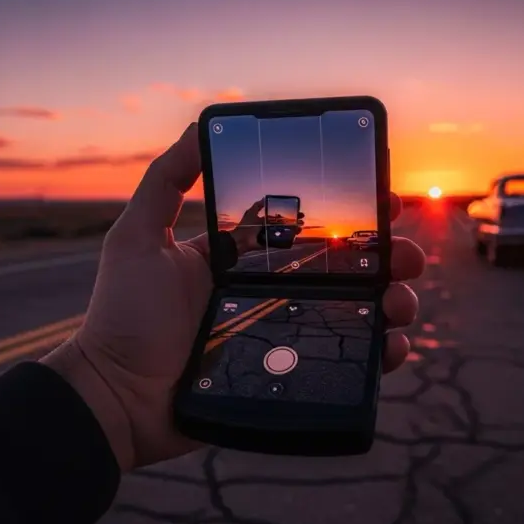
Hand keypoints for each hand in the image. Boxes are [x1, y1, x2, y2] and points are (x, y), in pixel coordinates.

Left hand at [43, 124, 426, 471]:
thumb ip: (166, 181)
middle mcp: (270, 294)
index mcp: (244, 259)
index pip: (308, 229)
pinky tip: (394, 343)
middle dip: (387, 255)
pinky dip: (380, 353)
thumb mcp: (137, 237)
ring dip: (393, 300)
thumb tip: (202, 125)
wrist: (117, 398)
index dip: (349, 213)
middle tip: (406, 253)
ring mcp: (283, 335)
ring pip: (356, 313)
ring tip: (402, 300)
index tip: (383, 196)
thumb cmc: (124, 317)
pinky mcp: (289, 375)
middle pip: (345, 270)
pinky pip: (345, 361)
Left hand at [229, 200, 305, 255]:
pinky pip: (281, 241)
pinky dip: (288, 239)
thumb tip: (264, 198)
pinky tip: (295, 236)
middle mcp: (269, 228)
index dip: (288, 214)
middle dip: (293, 222)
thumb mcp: (251, 212)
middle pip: (284, 225)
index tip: (297, 213)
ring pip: (284, 233)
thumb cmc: (245, 226)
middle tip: (301, 221)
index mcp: (266, 220)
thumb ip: (258, 205)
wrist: (241, 240)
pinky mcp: (271, 243)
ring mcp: (271, 236)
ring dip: (293, 230)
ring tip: (300, 228)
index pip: (280, 216)